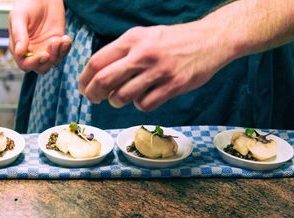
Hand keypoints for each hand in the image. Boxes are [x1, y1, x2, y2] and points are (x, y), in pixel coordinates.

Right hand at [9, 0, 71, 73]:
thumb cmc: (27, 3)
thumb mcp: (19, 16)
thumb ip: (19, 34)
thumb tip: (19, 52)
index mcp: (19, 47)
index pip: (24, 64)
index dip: (33, 63)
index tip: (43, 55)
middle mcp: (32, 51)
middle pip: (40, 68)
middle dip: (48, 62)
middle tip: (53, 46)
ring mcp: (46, 48)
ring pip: (53, 63)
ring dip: (59, 54)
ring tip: (61, 39)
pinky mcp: (57, 43)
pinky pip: (63, 53)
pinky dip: (66, 48)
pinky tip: (66, 38)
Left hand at [79, 22, 231, 110]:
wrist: (210, 40)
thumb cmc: (173, 40)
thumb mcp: (144, 36)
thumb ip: (122, 52)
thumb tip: (98, 75)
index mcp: (132, 39)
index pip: (96, 62)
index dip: (84, 79)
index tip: (83, 88)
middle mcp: (142, 54)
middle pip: (104, 81)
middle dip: (93, 95)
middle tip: (94, 100)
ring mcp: (158, 71)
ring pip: (123, 96)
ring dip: (116, 102)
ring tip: (120, 99)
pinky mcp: (173, 86)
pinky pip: (145, 104)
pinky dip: (140, 105)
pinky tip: (144, 98)